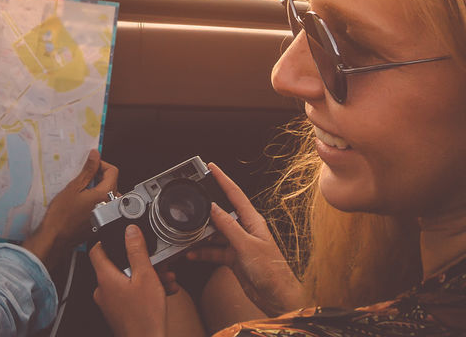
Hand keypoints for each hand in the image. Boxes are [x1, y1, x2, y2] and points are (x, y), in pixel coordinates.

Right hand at [22, 149, 117, 272]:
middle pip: (112, 183)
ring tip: (82, 189)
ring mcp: (106, 216)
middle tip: (84, 177)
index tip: (90, 165)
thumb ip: (88, 170)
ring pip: (108, 195)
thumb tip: (95, 156)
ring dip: (98, 189)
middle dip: (99, 176)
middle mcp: (109, 205)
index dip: (101, 165)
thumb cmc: (61, 215)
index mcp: (105, 195)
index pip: (113, 171)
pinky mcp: (101, 223)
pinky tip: (82, 202)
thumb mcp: (73, 187)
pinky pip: (104, 206)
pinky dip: (96, 200)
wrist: (55, 238)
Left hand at [90, 225, 167, 336]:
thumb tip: (130, 231)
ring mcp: (110, 303)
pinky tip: (162, 291)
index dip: (107, 240)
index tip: (119, 236)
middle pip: (117, 265)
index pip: (96, 250)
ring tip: (164, 279)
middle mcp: (103, 291)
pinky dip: (144, 290)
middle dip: (139, 262)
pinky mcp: (118, 313)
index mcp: (105, 278)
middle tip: (155, 263)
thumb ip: (137, 251)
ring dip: (146, 277)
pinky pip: (129, 294)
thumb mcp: (146, 276)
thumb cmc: (145, 317)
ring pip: (127, 281)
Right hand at [184, 163, 304, 315]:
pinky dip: (203, 252)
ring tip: (187, 236)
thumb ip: (228, 227)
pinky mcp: (234, 259)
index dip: (222, 179)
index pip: (235, 194)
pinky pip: (215, 251)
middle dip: (205, 210)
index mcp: (253, 221)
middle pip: (221, 214)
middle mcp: (246, 230)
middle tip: (190, 204)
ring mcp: (239, 244)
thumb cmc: (272, 272)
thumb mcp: (246, 246)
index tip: (211, 167)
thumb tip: (212, 208)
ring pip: (215, 234)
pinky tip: (193, 254)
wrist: (278, 298)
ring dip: (201, 236)